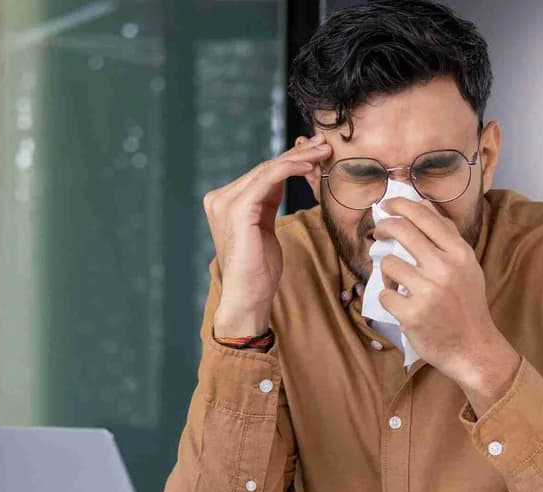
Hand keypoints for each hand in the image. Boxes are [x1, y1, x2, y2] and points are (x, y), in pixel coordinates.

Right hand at [203, 134, 331, 335]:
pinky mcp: (238, 209)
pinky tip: (309, 166)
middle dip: (297, 154)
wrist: (248, 296)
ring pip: (268, 169)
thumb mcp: (264, 227)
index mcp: (224, 201)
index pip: (260, 173)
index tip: (314, 152)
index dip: (289, 160)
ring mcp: (225, 202)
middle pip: (264, 168)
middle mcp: (220, 198)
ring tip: (322, 152)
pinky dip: (291, 169)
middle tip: (323, 144)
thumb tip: (282, 177)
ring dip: (299, 158)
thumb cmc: (259, 269)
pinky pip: (269, 178)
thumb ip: (266, 201)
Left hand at [375, 198, 520, 415]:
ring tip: (397, 280)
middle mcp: (444, 268)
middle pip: (402, 231)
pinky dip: (389, 297)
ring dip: (387, 270)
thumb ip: (445, 236)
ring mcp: (427, 291)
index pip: (424, 217)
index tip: (388, 205)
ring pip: (388, 264)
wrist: (473, 347)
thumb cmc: (466, 304)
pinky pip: (384, 294)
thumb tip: (420, 205)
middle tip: (379, 231)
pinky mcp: (411, 314)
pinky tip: (401, 303)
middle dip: (384, 226)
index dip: (401, 205)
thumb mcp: (466, 266)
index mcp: (460, 253)